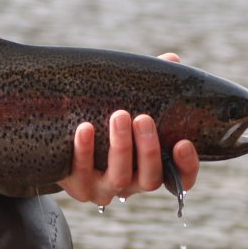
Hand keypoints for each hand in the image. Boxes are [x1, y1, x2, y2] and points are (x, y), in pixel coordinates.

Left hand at [58, 53, 200, 207]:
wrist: (60, 141)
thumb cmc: (105, 119)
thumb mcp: (129, 104)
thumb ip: (151, 87)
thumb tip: (171, 59)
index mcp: (151, 167)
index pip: (180, 179)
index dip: (187, 166)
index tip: (183, 143)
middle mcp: (132, 184)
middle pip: (150, 178)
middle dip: (149, 149)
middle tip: (142, 118)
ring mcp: (105, 188)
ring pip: (119, 178)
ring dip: (121, 147)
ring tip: (118, 115)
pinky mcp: (78, 186)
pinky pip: (82, 174)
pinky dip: (84, 151)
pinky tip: (85, 128)